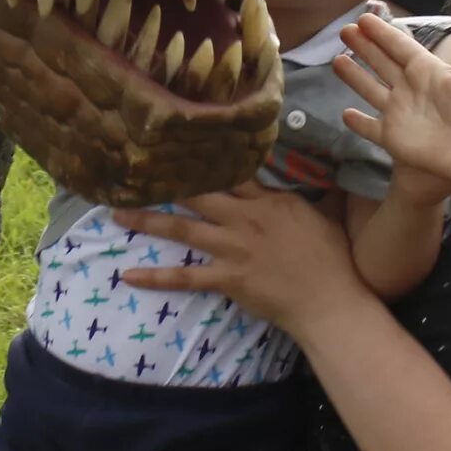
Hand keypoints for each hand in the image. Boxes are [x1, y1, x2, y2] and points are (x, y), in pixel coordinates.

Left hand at [114, 183, 364, 334]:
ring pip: (182, 229)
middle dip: (165, 182)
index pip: (230, 174)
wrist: (330, 300)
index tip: (176, 150)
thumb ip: (320, 190)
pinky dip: (155, 277)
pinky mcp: (227, 278)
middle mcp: (246, 218)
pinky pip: (185, 277)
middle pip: (197, 193)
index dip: (202, 163)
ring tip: (116, 214)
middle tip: (134, 172)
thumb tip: (331, 164)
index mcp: (269, 200)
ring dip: (147, 220)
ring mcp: (233, 248)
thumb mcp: (329, 213)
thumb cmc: (334, 259)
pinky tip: (128, 276)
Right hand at [330, 14, 450, 199]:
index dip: (382, 32)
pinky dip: (358, 122)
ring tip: (337, 60)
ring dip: (354, 76)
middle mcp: (408, 88)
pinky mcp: (392, 136)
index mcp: (426, 70)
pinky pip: (370, 127)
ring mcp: (398, 112)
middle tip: (345, 30)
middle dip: (363, 46)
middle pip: (381, 62)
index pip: (399, 46)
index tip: (364, 18)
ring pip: (370, 89)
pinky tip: (345, 114)